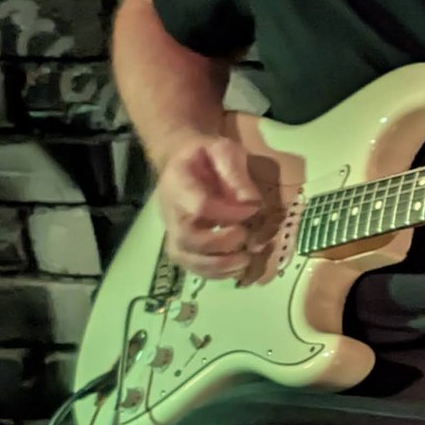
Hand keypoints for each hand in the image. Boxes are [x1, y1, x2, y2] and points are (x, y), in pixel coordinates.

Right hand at [155, 134, 262, 279]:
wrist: (182, 161)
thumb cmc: (205, 156)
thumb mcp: (224, 151)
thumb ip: (235, 173)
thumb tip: (252, 203)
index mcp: (179, 183)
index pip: (199, 206)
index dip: (228, 213)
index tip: (252, 210)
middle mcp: (171, 211)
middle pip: (187, 238)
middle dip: (221, 244)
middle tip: (246, 236)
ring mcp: (173, 230)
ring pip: (186, 258)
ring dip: (218, 266)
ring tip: (245, 259)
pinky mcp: (181, 244)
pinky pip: (191, 266)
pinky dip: (215, 273)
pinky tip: (237, 267)